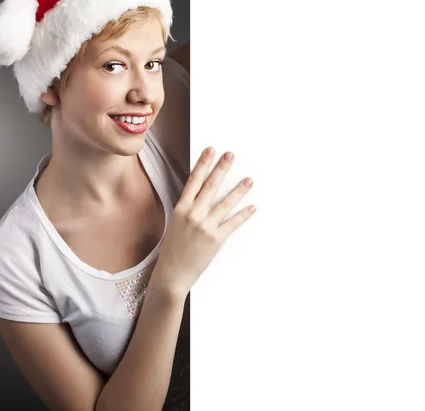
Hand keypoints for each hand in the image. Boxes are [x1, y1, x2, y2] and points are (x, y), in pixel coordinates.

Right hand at [151, 147, 255, 295]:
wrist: (172, 274)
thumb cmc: (173, 249)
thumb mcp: (176, 223)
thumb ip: (189, 209)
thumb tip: (202, 195)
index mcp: (181, 208)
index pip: (194, 180)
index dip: (203, 164)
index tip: (211, 150)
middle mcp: (193, 214)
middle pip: (210, 186)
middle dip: (222, 169)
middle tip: (231, 155)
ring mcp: (205, 226)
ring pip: (225, 203)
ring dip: (239, 190)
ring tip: (249, 180)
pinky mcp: (215, 239)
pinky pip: (233, 223)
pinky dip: (243, 215)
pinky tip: (252, 207)